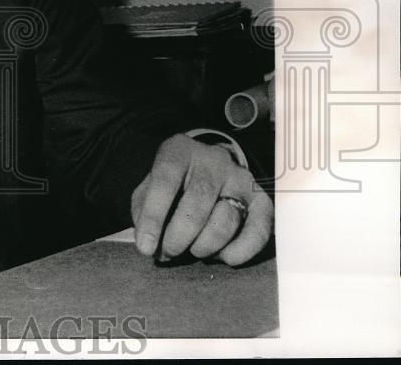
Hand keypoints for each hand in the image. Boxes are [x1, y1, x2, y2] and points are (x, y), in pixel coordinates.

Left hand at [130, 134, 272, 265]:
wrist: (210, 166)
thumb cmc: (174, 183)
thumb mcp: (150, 187)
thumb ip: (144, 213)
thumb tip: (150, 246)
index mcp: (179, 151)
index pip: (165, 181)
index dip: (153, 217)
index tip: (145, 247)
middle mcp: (213, 160)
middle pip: (197, 203)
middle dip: (179, 237)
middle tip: (169, 252)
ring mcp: (241, 179)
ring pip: (226, 220)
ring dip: (205, 246)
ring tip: (194, 249)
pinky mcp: (262, 200)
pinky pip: (258, 232)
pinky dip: (239, 252)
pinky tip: (222, 256)